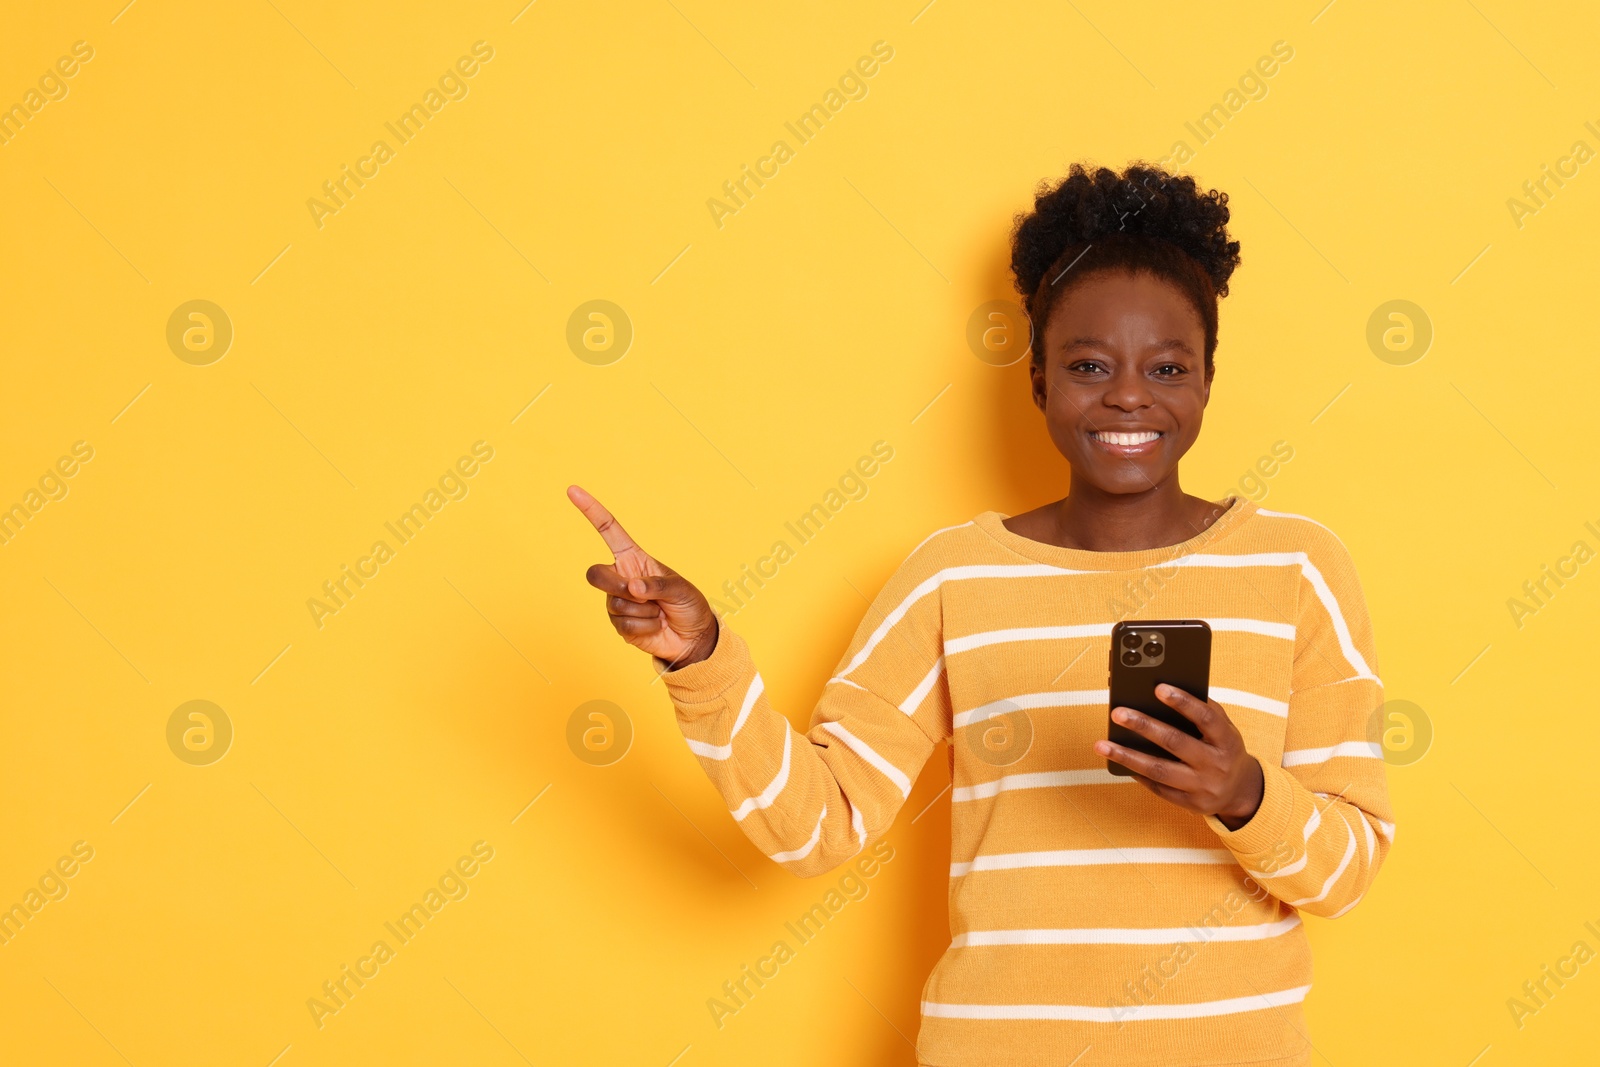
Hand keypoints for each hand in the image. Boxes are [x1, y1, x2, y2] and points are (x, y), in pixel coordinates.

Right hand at [568, 485, 718, 667]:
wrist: (692, 637)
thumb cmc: (688, 605)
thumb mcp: (680, 588)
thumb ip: (657, 585)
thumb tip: (633, 587)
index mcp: (634, 559)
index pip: (608, 531)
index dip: (591, 511)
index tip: (573, 490)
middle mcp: (622, 578)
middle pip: (596, 575)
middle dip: (617, 585)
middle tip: (640, 594)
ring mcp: (617, 602)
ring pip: (615, 604)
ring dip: (644, 611)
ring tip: (659, 612)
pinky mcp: (619, 625)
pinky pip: (623, 624)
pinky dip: (645, 627)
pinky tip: (655, 626)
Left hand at [1094, 684, 1264, 830]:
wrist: (1240, 791)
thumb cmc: (1223, 748)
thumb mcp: (1223, 729)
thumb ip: (1202, 710)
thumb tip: (1163, 690)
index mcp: (1227, 740)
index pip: (1206, 718)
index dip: (1183, 702)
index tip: (1158, 688)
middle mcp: (1216, 764)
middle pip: (1176, 743)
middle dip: (1144, 726)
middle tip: (1118, 713)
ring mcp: (1203, 787)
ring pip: (1160, 770)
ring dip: (1127, 756)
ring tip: (1102, 744)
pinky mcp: (1190, 804)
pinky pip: (1158, 788)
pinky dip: (1137, 773)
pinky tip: (1118, 761)